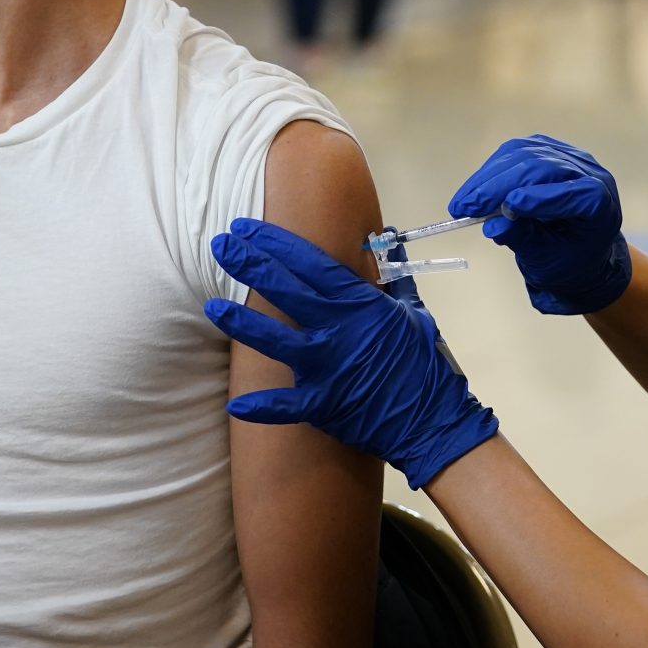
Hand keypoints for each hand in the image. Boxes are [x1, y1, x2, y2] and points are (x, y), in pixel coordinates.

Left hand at [205, 219, 498, 489]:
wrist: (435, 419)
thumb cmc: (426, 364)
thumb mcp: (413, 312)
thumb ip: (392, 279)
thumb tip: (388, 244)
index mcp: (360, 303)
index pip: (311, 263)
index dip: (277, 243)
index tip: (249, 228)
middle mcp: (338, 329)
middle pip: (285, 289)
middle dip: (250, 264)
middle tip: (221, 244)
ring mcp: (327, 367)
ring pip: (274, 340)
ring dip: (241, 322)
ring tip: (212, 306)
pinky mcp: (324, 404)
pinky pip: (286, 405)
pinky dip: (262, 407)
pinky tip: (235, 403)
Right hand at [449, 135, 632, 315]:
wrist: (578, 247)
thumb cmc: (569, 258)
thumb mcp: (549, 260)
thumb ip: (525, 241)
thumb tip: (494, 226)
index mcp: (601, 203)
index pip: (577, 194)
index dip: (542, 198)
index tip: (507, 207)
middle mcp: (589, 172)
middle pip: (543, 167)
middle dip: (499, 186)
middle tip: (465, 208)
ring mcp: (568, 156)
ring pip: (525, 154)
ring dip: (488, 177)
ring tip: (464, 202)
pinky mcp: (547, 149)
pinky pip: (516, 151)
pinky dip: (492, 170)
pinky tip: (476, 189)